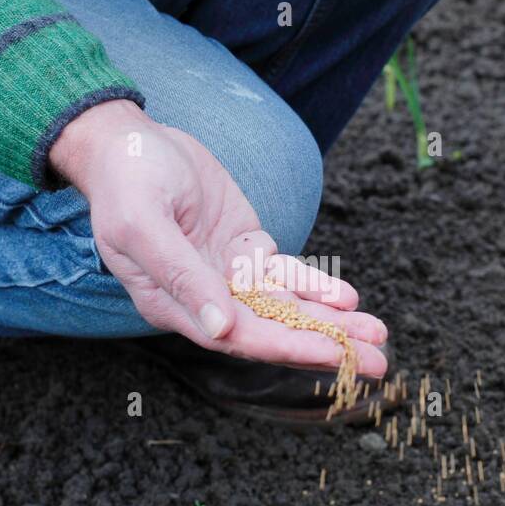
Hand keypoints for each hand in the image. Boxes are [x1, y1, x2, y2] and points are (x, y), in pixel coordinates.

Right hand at [49, 100, 387, 374]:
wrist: (130, 143)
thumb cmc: (126, 182)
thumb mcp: (143, 225)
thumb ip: (182, 277)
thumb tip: (221, 329)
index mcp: (172, 304)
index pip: (237, 337)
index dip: (286, 346)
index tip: (331, 354)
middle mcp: (205, 299)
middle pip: (272, 331)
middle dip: (326, 345)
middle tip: (377, 362)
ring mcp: (227, 275)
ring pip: (286, 307)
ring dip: (332, 322)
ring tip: (377, 334)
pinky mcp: (245, 250)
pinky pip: (286, 275)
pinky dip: (317, 286)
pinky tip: (348, 298)